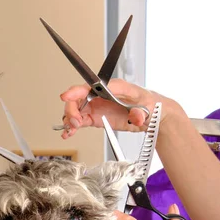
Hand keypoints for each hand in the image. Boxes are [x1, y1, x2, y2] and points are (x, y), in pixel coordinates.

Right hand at [59, 78, 176, 139]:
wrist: (153, 116)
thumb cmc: (150, 105)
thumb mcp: (148, 107)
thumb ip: (141, 111)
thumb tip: (136, 116)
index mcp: (113, 87)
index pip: (91, 86)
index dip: (76, 91)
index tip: (66, 97)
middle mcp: (102, 95)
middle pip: (79, 98)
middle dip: (72, 110)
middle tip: (75, 123)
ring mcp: (98, 106)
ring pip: (77, 110)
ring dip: (70, 119)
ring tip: (71, 130)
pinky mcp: (97, 118)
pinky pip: (81, 121)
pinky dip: (73, 127)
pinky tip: (68, 133)